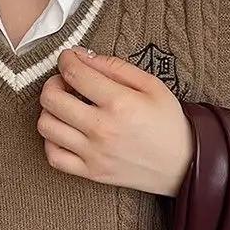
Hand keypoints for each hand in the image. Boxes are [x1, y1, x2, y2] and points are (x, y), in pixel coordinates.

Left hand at [37, 48, 193, 196]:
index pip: (74, 72)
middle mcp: (102, 129)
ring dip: (50, 111)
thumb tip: (83, 57)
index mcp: (120, 103)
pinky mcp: (92, 173)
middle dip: (54, 83)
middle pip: (51, 98)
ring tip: (66, 108)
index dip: (66, 59)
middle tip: (66, 83)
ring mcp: (94, 154)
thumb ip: (115, 67)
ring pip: (46, 126)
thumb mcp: (152, 85)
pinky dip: (52, 141)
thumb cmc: (169, 124)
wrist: (184, 165)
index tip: (70, 59)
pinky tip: (66, 132)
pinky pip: (53, 156)